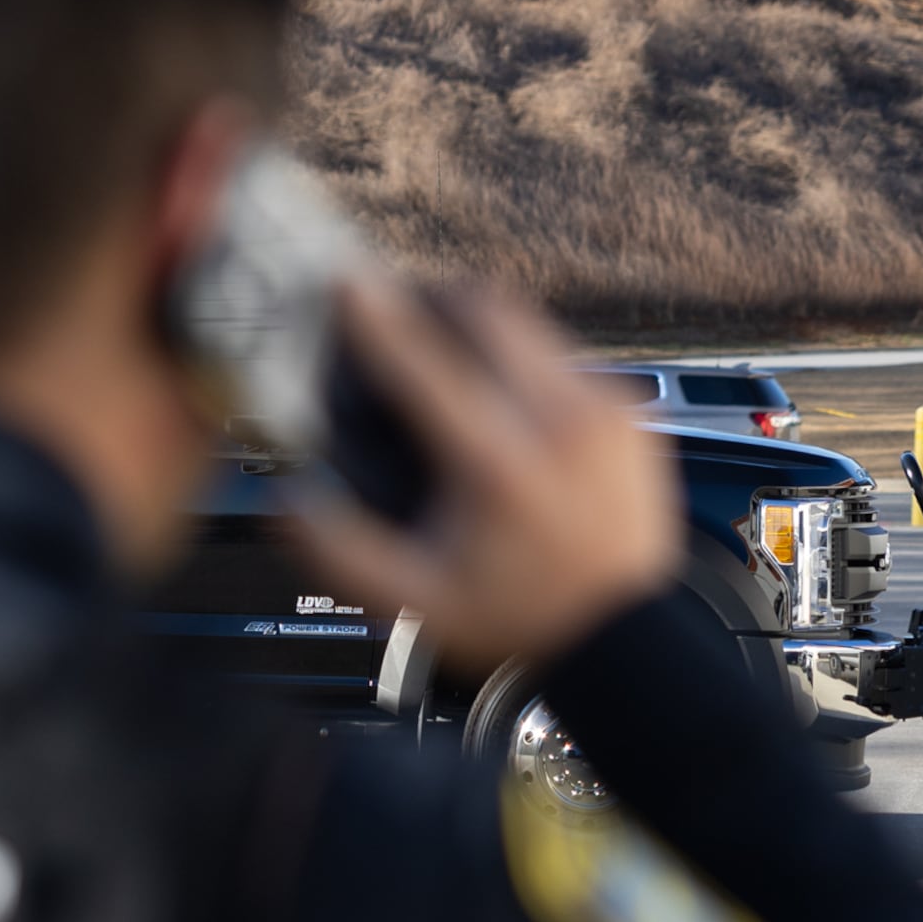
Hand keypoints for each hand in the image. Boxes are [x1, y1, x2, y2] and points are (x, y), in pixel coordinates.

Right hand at [283, 278, 679, 668]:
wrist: (622, 640)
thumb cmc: (516, 620)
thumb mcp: (411, 602)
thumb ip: (338, 550)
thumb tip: (291, 498)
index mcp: (498, 465)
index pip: (424, 363)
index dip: (376, 317)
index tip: (346, 282)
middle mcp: (559, 422)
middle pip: (487, 311)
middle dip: (434, 299)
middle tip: (397, 305)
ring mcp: (604, 410)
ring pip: (529, 325)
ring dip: (479, 326)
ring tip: (444, 347)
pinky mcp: (631, 412)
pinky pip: (565, 357)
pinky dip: (524, 362)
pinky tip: (502, 397)